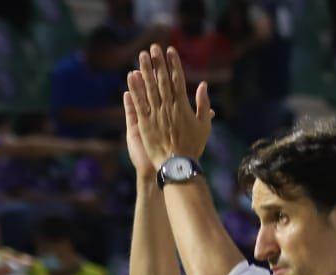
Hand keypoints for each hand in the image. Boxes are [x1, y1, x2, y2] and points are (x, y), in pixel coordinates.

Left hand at [126, 45, 213, 172]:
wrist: (178, 166)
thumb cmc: (193, 147)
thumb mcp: (204, 126)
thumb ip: (204, 104)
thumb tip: (203, 85)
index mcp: (182, 106)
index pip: (177, 79)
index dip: (173, 64)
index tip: (170, 51)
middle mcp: (168, 107)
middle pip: (162, 80)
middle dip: (158, 62)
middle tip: (153, 47)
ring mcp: (156, 114)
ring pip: (149, 88)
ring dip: (145, 70)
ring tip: (141, 56)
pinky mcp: (145, 123)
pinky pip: (139, 102)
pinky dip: (135, 89)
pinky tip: (131, 77)